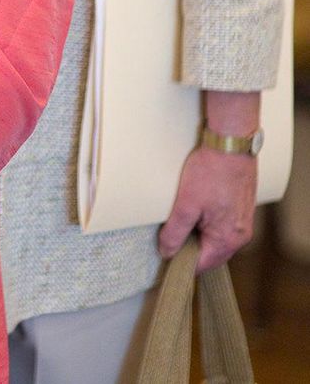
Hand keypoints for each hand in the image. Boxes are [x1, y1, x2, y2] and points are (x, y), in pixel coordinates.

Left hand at [158, 145, 255, 271]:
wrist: (232, 143)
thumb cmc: (211, 171)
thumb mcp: (186, 203)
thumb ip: (175, 231)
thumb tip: (167, 252)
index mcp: (228, 240)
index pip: (201, 265)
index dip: (181, 261)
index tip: (165, 252)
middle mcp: (241, 235)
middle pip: (210, 253)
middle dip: (190, 247)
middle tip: (170, 233)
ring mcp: (244, 221)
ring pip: (216, 238)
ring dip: (199, 233)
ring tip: (182, 217)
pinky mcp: (242, 208)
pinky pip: (223, 225)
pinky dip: (208, 222)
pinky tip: (197, 207)